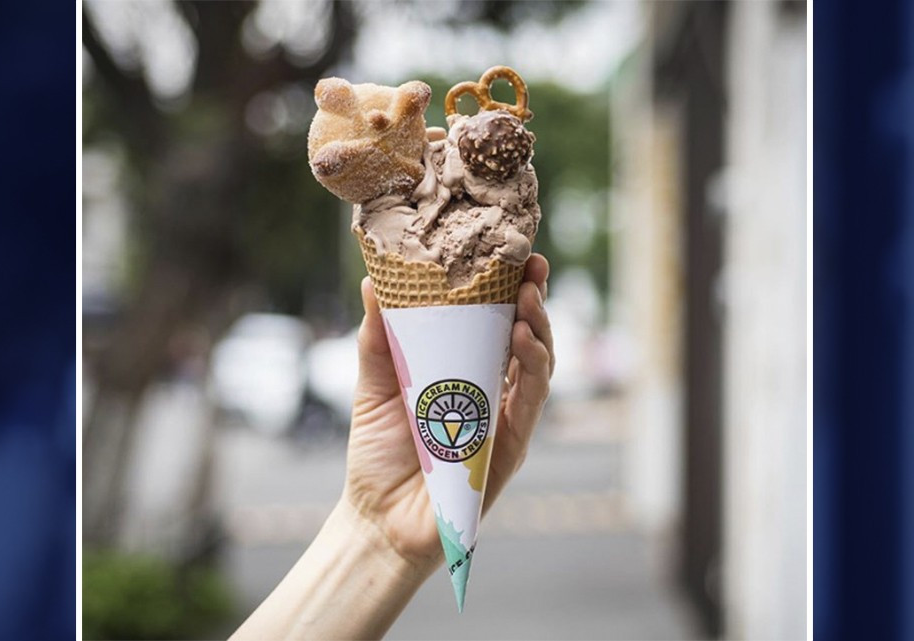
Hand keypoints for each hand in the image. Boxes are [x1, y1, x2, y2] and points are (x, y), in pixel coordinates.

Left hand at [339, 254, 554, 575]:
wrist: (377, 518)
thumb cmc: (379, 453)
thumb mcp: (375, 383)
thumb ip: (379, 336)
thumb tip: (374, 280)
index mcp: (465, 371)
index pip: (496, 322)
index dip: (509, 288)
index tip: (511, 253)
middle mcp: (492, 391)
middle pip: (527, 337)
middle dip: (534, 299)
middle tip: (531, 266)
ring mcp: (505, 419)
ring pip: (538, 366)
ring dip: (539, 328)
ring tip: (529, 298)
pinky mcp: (510, 447)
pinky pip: (531, 403)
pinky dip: (532, 370)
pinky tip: (524, 341)